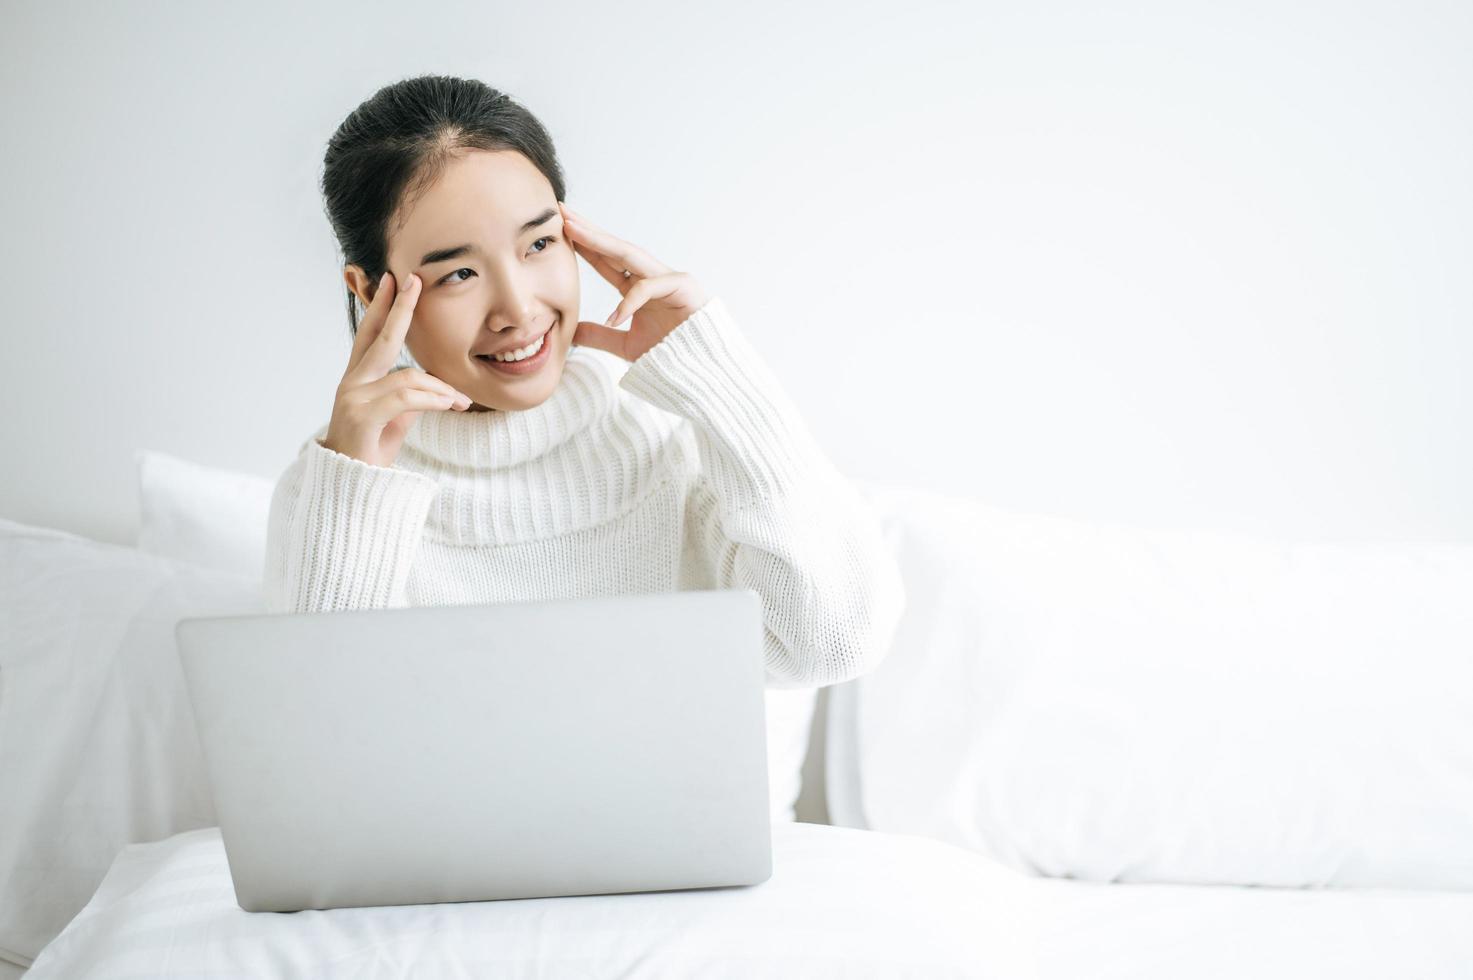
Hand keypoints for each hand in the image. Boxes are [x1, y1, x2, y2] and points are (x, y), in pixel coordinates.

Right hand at [322, 271, 473, 467]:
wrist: (352, 488)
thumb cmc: (370, 453)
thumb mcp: (396, 420)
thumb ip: (409, 397)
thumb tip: (433, 385)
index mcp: (357, 378)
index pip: (370, 334)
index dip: (381, 307)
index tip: (393, 281)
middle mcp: (351, 382)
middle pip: (380, 336)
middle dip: (400, 307)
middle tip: (413, 280)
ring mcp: (353, 397)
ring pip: (407, 376)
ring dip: (442, 388)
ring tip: (462, 402)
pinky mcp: (362, 416)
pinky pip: (407, 398)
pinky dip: (435, 400)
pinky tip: (452, 406)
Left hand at [559, 202, 711, 362]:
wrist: (700, 369)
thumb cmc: (671, 354)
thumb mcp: (626, 346)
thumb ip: (601, 337)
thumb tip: (573, 332)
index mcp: (638, 288)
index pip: (606, 261)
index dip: (584, 245)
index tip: (561, 230)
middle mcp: (651, 277)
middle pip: (615, 248)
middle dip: (588, 230)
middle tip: (562, 211)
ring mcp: (668, 278)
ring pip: (630, 254)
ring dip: (600, 240)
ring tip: (574, 229)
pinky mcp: (683, 286)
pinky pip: (649, 288)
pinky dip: (630, 302)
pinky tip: (615, 318)